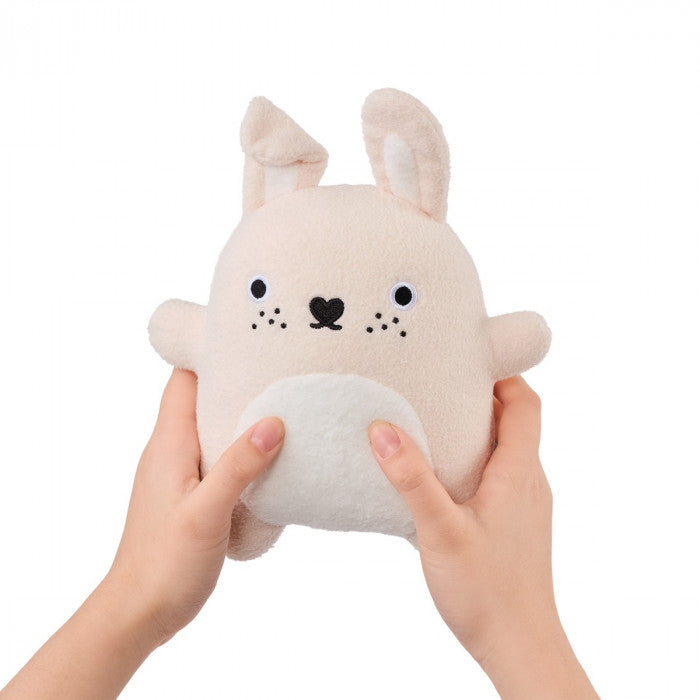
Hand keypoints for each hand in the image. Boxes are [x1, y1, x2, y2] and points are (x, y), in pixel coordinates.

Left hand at [106, 368, 284, 646]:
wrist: (139, 611)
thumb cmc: (165, 562)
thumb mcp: (206, 512)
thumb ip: (239, 466)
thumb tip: (274, 422)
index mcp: (169, 444)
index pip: (183, 380)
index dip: (210, 355)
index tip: (249, 343)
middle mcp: (171, 451)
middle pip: (202, 399)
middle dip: (237, 383)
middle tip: (280, 373)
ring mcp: (181, 473)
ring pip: (212, 429)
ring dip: (242, 419)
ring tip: (284, 409)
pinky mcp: (192, 494)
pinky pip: (219, 458)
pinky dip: (243, 451)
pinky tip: (271, 459)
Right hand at [368, 376, 596, 698]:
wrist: (518, 645)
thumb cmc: (485, 591)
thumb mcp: (440, 529)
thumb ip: (410, 477)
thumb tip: (382, 428)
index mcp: (519, 472)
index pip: (526, 403)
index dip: (502, 374)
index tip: (465, 360)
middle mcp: (528, 481)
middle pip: (514, 420)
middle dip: (478, 397)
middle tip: (436, 386)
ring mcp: (523, 503)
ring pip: (504, 449)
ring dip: (473, 430)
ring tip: (430, 423)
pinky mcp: (513, 523)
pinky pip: (497, 475)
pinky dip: (472, 461)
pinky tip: (437, 476)